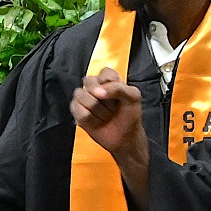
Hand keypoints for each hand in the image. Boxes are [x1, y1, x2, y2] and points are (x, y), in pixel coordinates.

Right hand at [70, 70, 149, 189]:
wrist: (125, 138)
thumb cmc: (130, 116)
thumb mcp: (133, 97)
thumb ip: (119, 88)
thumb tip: (98, 92)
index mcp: (109, 79)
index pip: (104, 73)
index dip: (110, 84)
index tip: (119, 95)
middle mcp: (95, 87)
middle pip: (88, 81)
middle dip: (102, 97)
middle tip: (112, 108)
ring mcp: (84, 99)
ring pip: (80, 95)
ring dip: (96, 109)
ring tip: (105, 116)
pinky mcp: (77, 112)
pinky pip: (77, 110)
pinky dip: (89, 118)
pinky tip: (96, 122)